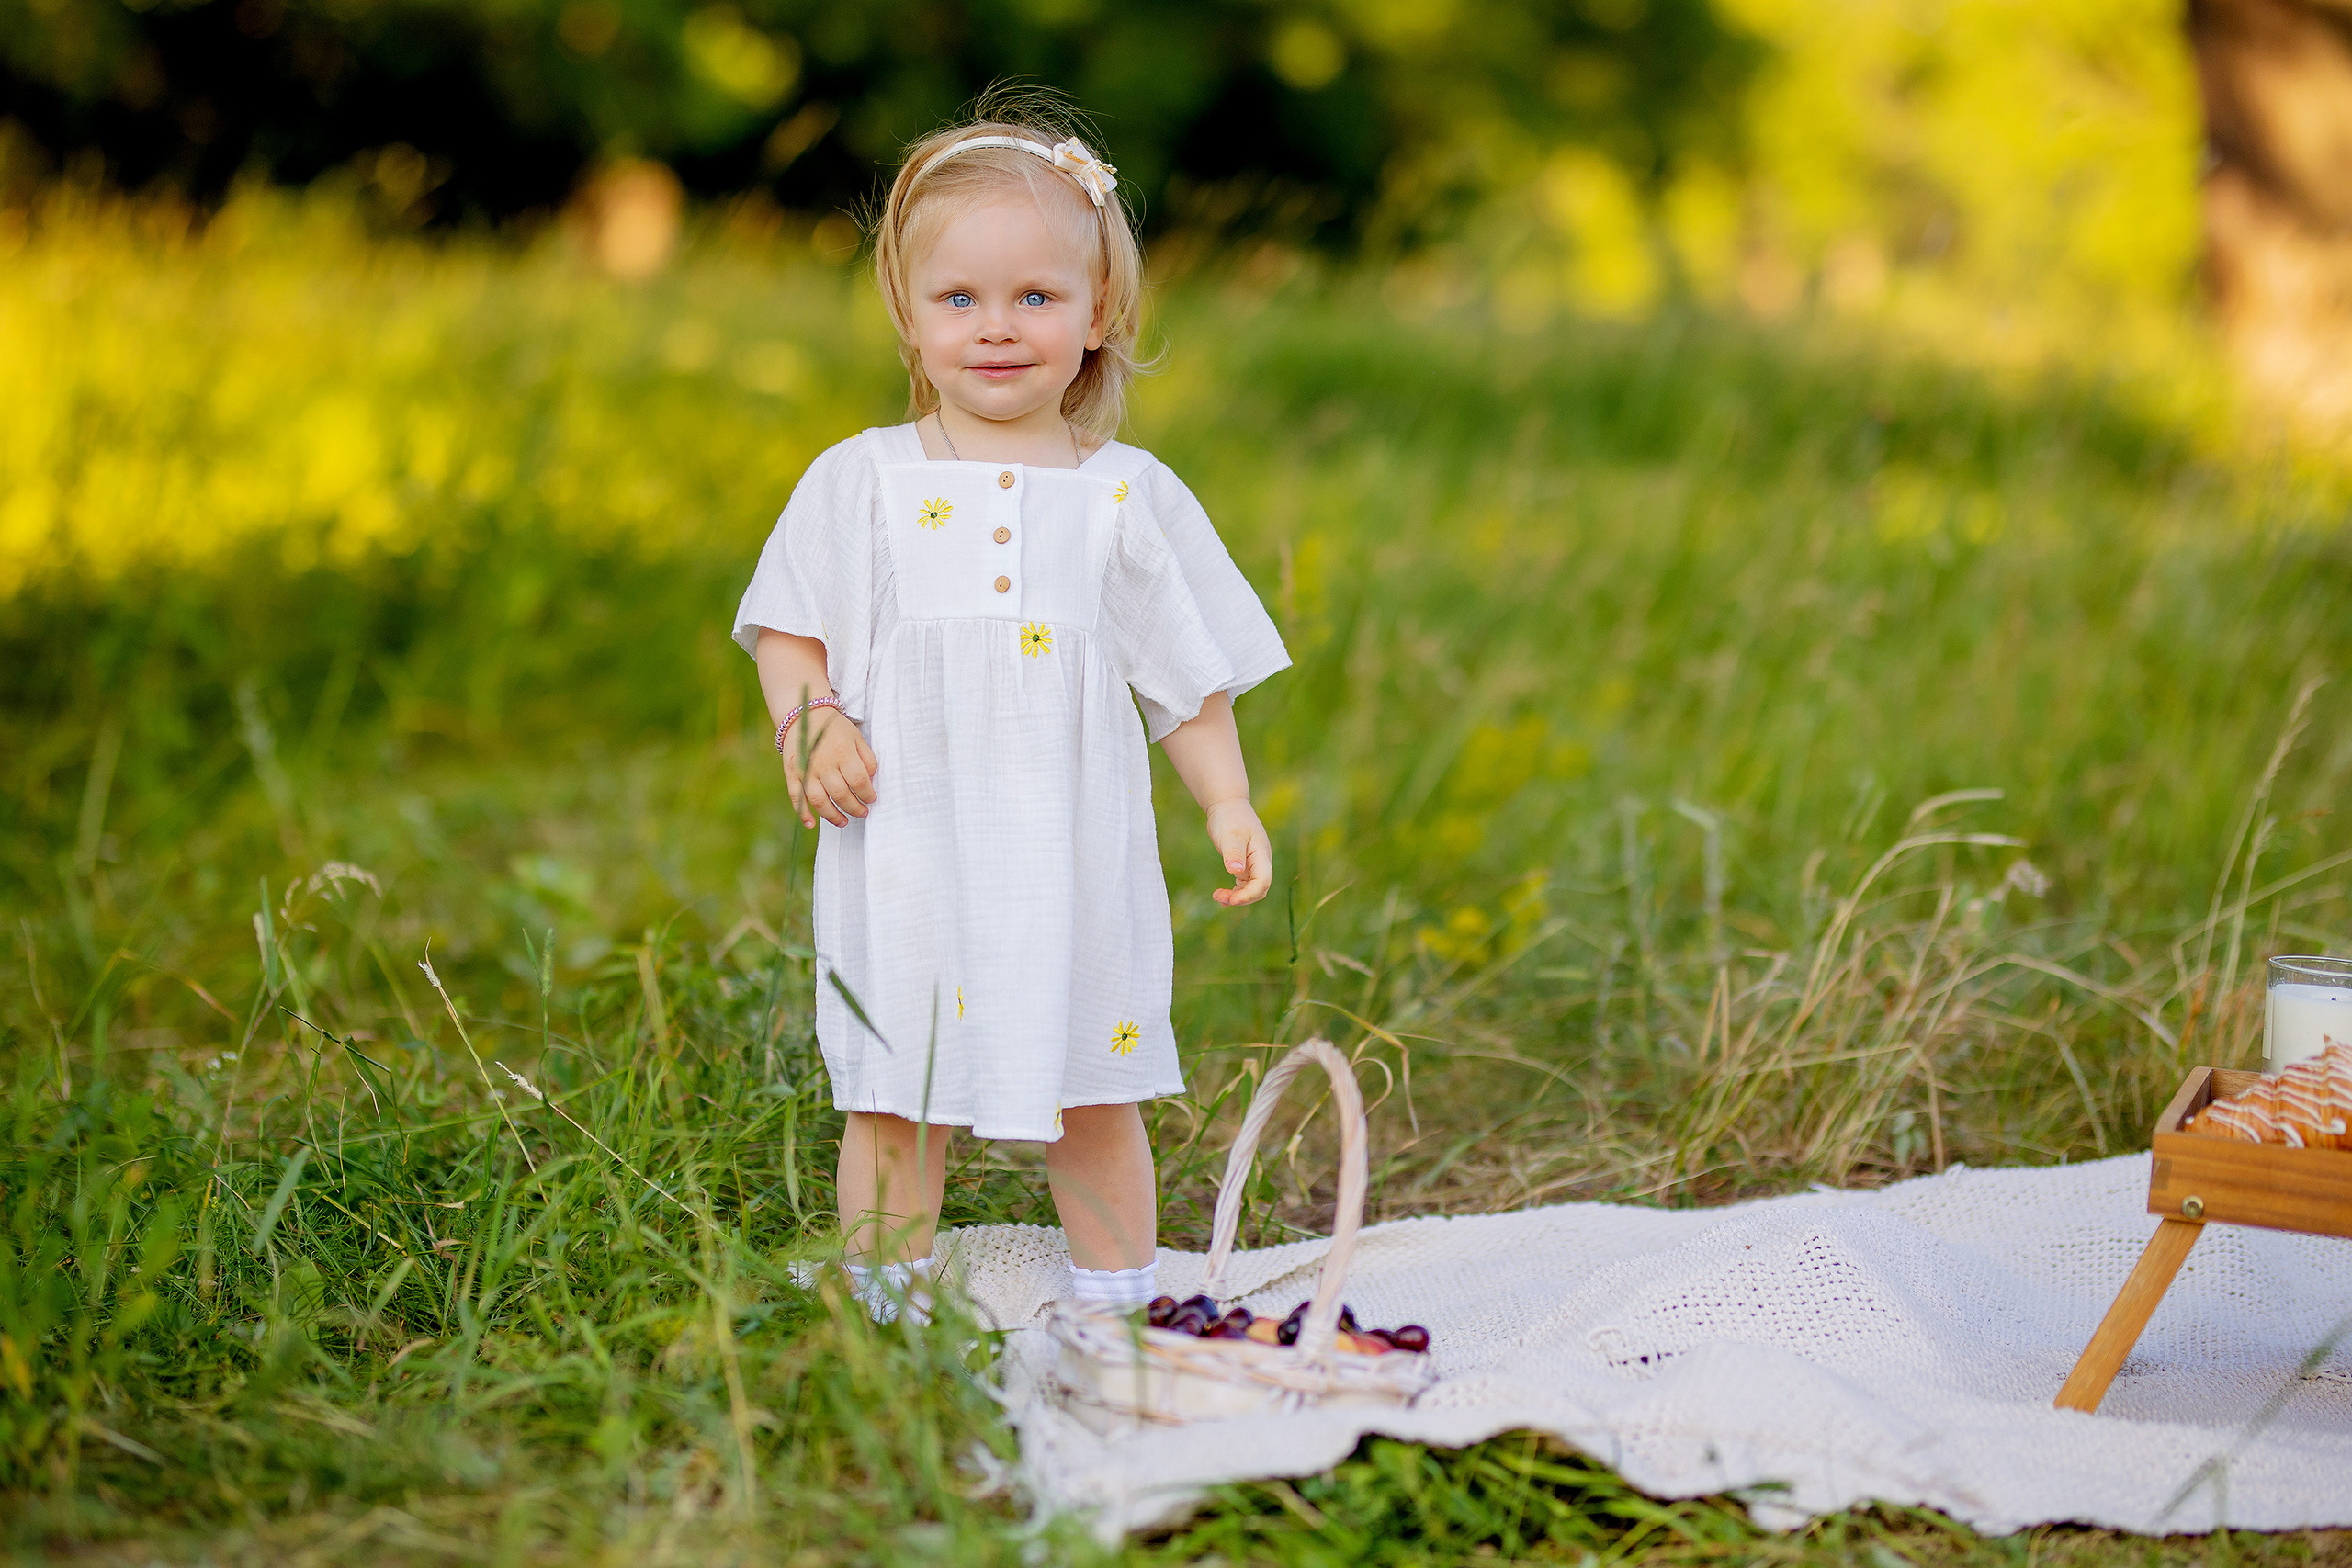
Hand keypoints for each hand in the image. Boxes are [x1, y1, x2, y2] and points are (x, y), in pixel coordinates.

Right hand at [783, 711, 879, 827]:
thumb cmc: (835, 729)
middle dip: (855, 808)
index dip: (868, 795)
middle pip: (841, 795)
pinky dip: (803, 813)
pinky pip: (796, 797)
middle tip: (862, 813)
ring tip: (844, 822)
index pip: (859, 781)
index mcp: (843, 752)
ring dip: (833, 816)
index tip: (872, 799)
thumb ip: (867, 759)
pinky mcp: (792, 773)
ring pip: (820, 801)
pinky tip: (812, 824)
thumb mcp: (857, 738)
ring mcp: (806, 769)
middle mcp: (824, 763)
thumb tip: (870, 782)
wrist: (805, 714)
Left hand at [1204, 798, 1271, 906]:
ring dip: (1236, 896)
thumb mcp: (1231, 835)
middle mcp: (1260, 862)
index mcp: (1261, 855)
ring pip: (1250, 888)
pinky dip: (1234, 892)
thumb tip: (1236, 872)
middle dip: (1242, 898)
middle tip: (1220, 898)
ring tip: (1217, 896)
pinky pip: (1243, 884)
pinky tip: (1221, 894)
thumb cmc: (1230, 817)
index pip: (1262, 881)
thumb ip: (1234, 853)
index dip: (1249, 894)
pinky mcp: (1243, 865)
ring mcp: (1253, 864)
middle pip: (1259, 889)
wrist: (1227, 805)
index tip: (1231, 900)